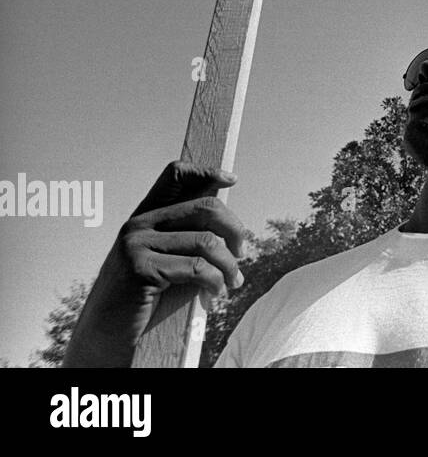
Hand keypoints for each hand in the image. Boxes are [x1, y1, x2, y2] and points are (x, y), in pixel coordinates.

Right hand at [64, 161, 244, 366]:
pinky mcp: (140, 268)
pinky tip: (215, 292)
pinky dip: (215, 281)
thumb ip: (185, 236)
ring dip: (229, 265)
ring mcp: (136, 244)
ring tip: (233, 281)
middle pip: (205, 207)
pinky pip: (197, 268)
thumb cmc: (144, 296)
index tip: (231, 179)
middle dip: (235, 230)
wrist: (107, 332)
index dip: (206, 171)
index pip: (174, 174)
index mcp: (145, 215)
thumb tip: (229, 222)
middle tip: (242, 253)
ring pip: (207, 241)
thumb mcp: (164, 258)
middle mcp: (138, 223)